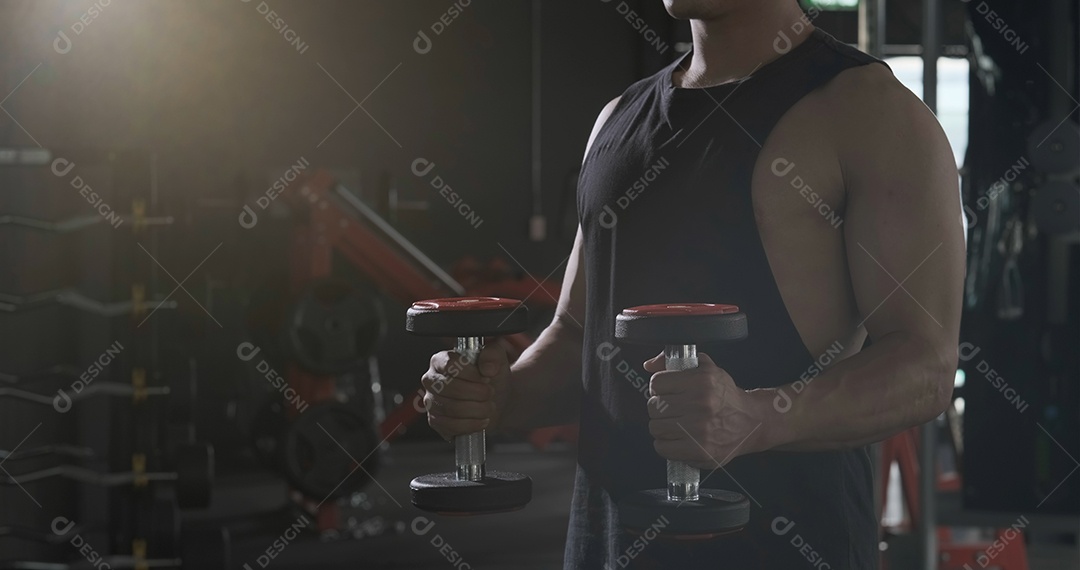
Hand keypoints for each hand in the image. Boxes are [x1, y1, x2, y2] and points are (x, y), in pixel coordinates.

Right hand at [420, 341, 510, 440]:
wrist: (495, 399)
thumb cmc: (490, 377)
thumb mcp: (496, 358)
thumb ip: (493, 354)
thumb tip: (488, 367)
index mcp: (440, 360)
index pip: (450, 365)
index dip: (472, 374)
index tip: (486, 378)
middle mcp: (431, 380)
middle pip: (451, 388)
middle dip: (478, 393)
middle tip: (490, 393)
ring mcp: (431, 402)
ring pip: (453, 409)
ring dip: (478, 409)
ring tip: (488, 406)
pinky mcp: (435, 421)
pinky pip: (452, 426)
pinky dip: (472, 425)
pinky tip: (481, 419)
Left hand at [644, 352, 762, 469]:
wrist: (751, 421)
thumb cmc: (725, 396)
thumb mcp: (706, 368)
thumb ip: (675, 362)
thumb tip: (649, 365)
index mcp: (701, 380)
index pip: (657, 383)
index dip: (659, 387)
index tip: (667, 391)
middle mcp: (701, 404)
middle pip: (654, 406)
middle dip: (660, 407)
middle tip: (672, 408)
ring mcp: (700, 429)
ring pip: (655, 427)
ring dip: (662, 426)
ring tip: (675, 423)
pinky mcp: (700, 450)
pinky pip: (663, 448)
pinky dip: (666, 444)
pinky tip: (678, 437)